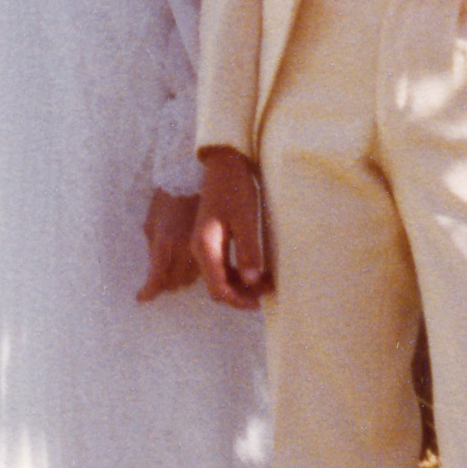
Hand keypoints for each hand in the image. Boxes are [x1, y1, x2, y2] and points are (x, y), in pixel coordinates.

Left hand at [137, 189, 199, 301]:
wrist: (193, 179)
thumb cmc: (167, 199)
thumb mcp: (151, 222)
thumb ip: (152, 248)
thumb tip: (154, 268)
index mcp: (164, 243)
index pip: (156, 279)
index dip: (149, 292)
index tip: (142, 298)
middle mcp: (183, 249)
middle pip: (174, 283)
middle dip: (165, 284)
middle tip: (157, 280)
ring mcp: (200, 248)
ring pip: (190, 279)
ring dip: (180, 278)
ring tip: (172, 269)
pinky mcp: (213, 245)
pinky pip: (202, 268)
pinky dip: (193, 270)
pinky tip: (187, 262)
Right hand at [191, 147, 270, 308]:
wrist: (224, 165)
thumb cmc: (235, 189)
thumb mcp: (246, 220)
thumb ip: (248, 251)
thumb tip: (252, 281)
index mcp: (205, 246)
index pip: (218, 288)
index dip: (238, 300)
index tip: (260, 302)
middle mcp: (199, 249)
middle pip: (217, 286)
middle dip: (241, 294)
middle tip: (267, 291)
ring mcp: (202, 244)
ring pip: (219, 277)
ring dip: (241, 284)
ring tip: (266, 281)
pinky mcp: (209, 239)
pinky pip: (221, 265)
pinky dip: (238, 272)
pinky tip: (257, 268)